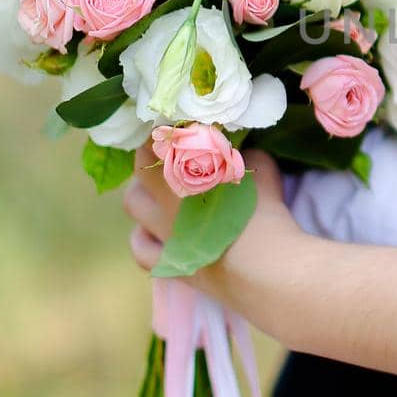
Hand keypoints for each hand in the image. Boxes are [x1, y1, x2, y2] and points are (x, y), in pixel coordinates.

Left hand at [123, 143, 292, 321]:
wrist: (263, 270)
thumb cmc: (262, 213)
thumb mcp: (260, 168)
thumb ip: (240, 154)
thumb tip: (234, 149)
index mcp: (185, 170)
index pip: (160, 138)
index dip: (167, 129)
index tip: (179, 126)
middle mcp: (165, 198)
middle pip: (141, 166)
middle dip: (151, 155)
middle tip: (170, 153)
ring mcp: (164, 232)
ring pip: (132, 204)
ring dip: (141, 192)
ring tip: (158, 191)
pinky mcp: (169, 263)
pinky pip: (141, 248)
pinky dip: (143, 236)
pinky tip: (153, 232)